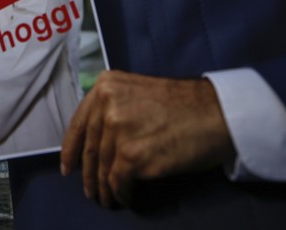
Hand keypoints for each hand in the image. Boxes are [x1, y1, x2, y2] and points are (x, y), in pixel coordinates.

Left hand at [60, 70, 234, 208]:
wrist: (218, 114)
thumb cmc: (185, 106)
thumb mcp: (139, 93)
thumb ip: (115, 108)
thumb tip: (98, 139)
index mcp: (106, 86)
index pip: (79, 123)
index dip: (71, 149)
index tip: (67, 167)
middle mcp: (107, 103)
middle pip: (91, 148)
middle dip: (89, 174)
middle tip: (90, 190)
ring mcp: (118, 129)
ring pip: (103, 168)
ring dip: (104, 188)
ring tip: (107, 199)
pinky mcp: (131, 155)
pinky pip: (117, 182)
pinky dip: (121, 193)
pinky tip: (125, 198)